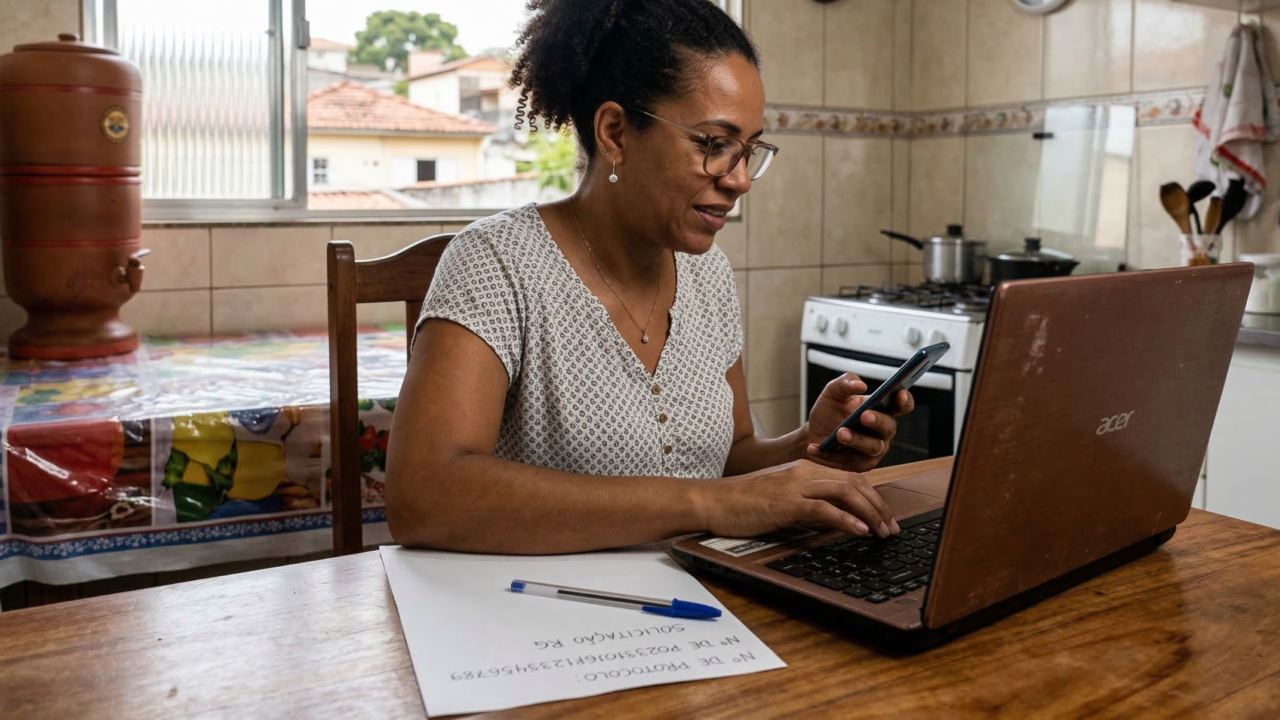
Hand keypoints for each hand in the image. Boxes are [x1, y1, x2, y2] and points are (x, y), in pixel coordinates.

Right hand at [693, 460, 900, 538]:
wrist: (713, 501)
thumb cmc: (743, 503)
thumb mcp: (783, 499)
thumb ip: (809, 504)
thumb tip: (836, 521)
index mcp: (805, 469)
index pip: (850, 478)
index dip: (873, 497)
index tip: (884, 518)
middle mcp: (804, 471)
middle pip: (855, 482)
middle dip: (879, 506)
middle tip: (891, 529)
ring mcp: (796, 485)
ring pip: (846, 492)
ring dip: (870, 513)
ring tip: (881, 532)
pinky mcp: (786, 502)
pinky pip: (824, 508)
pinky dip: (846, 520)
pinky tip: (858, 531)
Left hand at [803, 373, 914, 471]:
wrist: (813, 433)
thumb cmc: (829, 411)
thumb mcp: (833, 392)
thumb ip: (845, 382)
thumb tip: (860, 385)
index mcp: (882, 409)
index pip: (901, 405)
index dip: (905, 400)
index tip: (900, 394)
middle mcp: (883, 431)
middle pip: (889, 427)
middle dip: (877, 421)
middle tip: (864, 415)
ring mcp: (874, 450)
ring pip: (873, 447)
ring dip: (856, 440)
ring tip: (839, 433)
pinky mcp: (861, 465)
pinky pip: (850, 462)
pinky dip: (832, 455)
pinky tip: (816, 448)